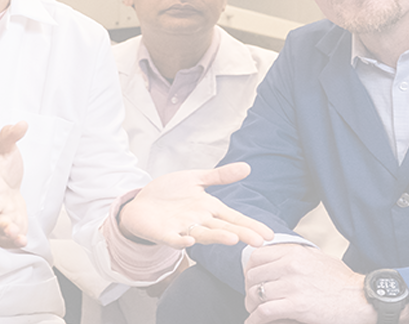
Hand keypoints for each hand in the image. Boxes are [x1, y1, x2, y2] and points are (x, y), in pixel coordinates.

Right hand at [0, 122, 28, 248]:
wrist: (6, 185)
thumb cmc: (3, 167)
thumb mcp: (4, 149)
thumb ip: (9, 137)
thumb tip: (21, 124)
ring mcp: (0, 216)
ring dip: (5, 230)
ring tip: (13, 232)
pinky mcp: (10, 226)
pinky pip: (9, 237)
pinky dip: (14, 241)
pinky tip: (22, 241)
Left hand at [116, 162, 275, 248]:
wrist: (139, 203)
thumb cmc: (169, 193)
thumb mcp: (196, 179)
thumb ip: (220, 176)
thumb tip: (247, 168)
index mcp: (209, 208)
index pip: (234, 217)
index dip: (251, 225)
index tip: (269, 235)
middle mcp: (199, 221)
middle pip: (224, 227)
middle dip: (242, 234)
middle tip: (260, 242)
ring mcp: (182, 228)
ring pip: (203, 234)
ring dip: (217, 237)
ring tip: (233, 239)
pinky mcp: (164, 233)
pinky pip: (173, 239)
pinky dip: (181, 241)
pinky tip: (189, 241)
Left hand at [243, 244, 379, 323]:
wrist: (360, 298)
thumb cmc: (342, 282)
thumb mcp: (319, 259)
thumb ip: (298, 257)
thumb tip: (280, 259)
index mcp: (295, 253)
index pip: (258, 256)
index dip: (250, 269)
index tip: (252, 280)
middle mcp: (291, 266)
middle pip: (253, 276)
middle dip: (249, 289)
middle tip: (252, 299)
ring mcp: (292, 285)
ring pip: (255, 294)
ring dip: (251, 306)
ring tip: (254, 312)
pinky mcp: (296, 305)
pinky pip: (264, 312)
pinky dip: (254, 320)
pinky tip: (253, 323)